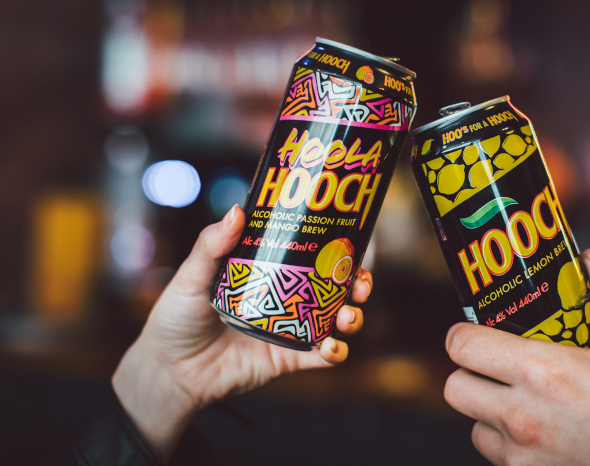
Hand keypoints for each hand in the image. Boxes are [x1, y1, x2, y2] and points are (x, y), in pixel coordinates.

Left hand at [112, 205, 370, 462]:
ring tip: (349, 316)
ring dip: (352, 316)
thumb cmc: (175, 320)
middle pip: (334, 286)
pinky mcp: (288, 359)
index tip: (351, 239)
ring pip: (336, 320)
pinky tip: (331, 347)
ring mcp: (290, 329)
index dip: (336, 248)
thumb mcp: (190, 277)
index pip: (310, 254)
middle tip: (361, 281)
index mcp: (268, 273)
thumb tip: (237, 210)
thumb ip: (211, 246)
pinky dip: (335, 352)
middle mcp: (285, 298)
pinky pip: (321, 356)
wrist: (169, 373)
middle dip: (357, 282)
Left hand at [443, 249, 589, 465]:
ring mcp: (525, 458)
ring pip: (474, 426)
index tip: (482, 330)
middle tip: (500, 364)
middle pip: (455, 388)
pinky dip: (511, 444)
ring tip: (527, 400)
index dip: (465, 333)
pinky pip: (499, 458)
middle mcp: (525, 418)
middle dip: (472, 372)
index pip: (462, 346)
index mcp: (548, 373)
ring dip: (491, 410)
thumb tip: (589, 262)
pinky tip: (546, 432)